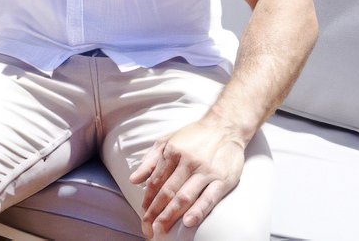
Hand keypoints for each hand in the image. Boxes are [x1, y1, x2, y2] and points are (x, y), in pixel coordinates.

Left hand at [128, 112, 248, 236]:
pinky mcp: (222, 180)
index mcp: (172, 152)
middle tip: (148, 229)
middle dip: (155, 213)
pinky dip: (198, 210)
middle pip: (167, 192)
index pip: (156, 182)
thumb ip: (150, 161)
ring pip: (184, 196)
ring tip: (161, 230)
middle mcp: (187, 162)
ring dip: (170, 215)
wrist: (225, 127)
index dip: (148, 200)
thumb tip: (133, 180)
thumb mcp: (166, 141)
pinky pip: (209, 198)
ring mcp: (205, 171)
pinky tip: (188, 222)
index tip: (143, 215)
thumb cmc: (193, 136)